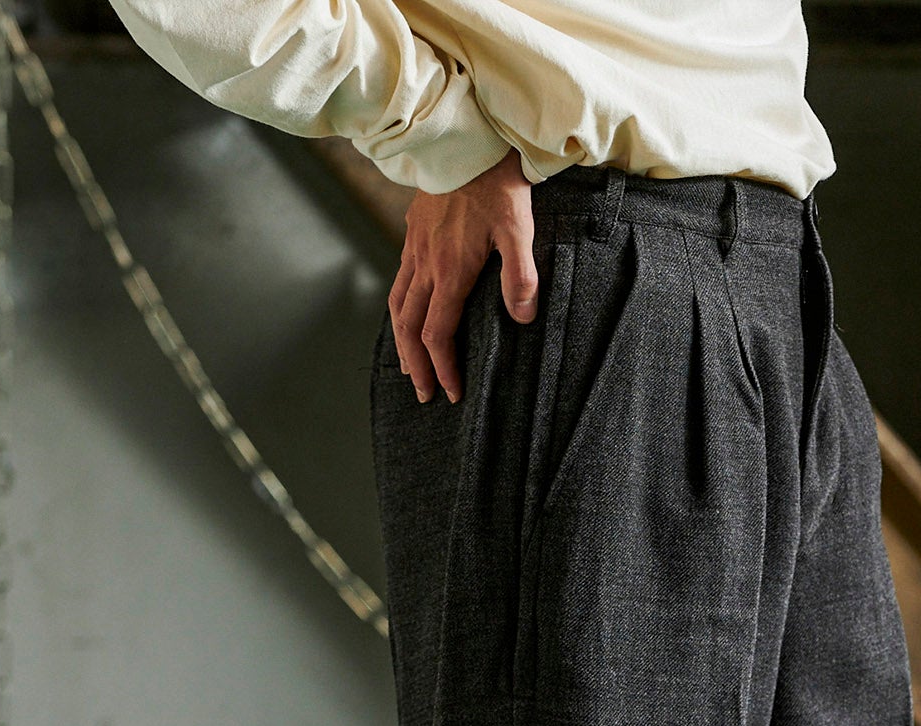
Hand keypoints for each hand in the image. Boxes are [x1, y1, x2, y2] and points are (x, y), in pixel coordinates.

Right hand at [389, 146, 538, 404]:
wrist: (466, 138)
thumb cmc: (497, 184)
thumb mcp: (519, 230)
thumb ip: (520, 276)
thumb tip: (522, 318)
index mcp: (451, 271)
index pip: (438, 333)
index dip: (443, 367)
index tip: (451, 392)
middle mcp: (426, 264)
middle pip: (410, 327)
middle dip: (416, 365)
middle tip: (424, 394)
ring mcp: (415, 248)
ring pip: (398, 305)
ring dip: (402, 342)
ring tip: (408, 367)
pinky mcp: (414, 233)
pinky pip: (399, 281)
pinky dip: (399, 309)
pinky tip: (407, 317)